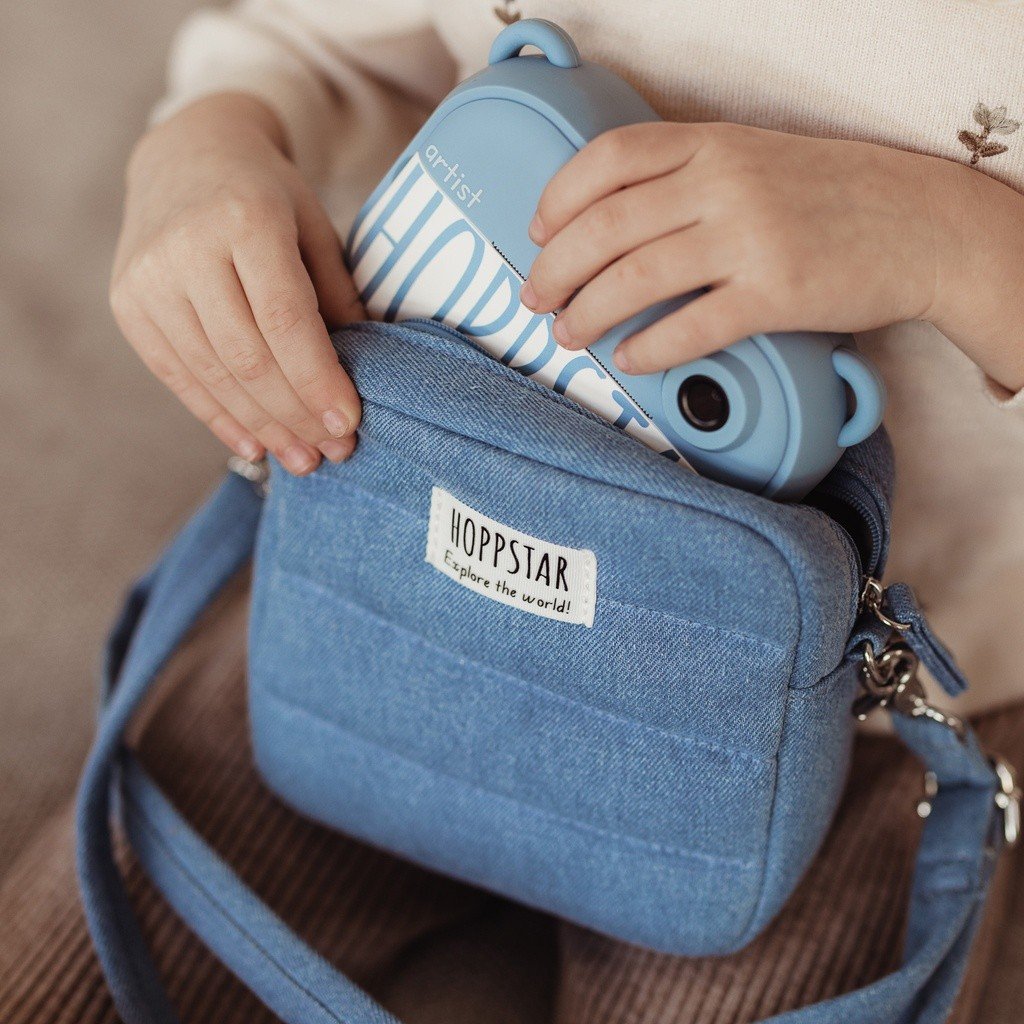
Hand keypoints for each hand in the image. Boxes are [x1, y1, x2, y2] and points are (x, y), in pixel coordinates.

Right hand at [110, 92, 364, 473]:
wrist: (187, 155)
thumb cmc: (268, 195)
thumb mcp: (315, 228)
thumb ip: (337, 296)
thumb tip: (365, 374)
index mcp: (244, 219)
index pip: (286, 321)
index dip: (318, 381)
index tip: (348, 423)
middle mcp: (186, 249)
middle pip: (249, 357)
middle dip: (296, 414)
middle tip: (334, 451)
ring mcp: (147, 279)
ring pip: (214, 374)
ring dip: (263, 427)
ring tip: (303, 459)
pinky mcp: (127, 305)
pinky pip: (178, 376)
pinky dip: (219, 417)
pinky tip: (255, 445)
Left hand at [520, 122, 944, 376]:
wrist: (919, 224)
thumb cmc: (832, 194)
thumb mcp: (755, 159)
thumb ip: (689, 176)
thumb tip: (614, 221)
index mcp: (712, 145)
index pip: (609, 160)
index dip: (559, 199)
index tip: (537, 233)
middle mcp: (724, 184)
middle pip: (606, 226)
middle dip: (555, 269)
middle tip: (534, 300)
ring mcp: (750, 238)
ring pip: (636, 278)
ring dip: (587, 313)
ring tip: (568, 335)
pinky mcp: (777, 294)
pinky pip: (691, 327)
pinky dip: (648, 348)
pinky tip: (629, 360)